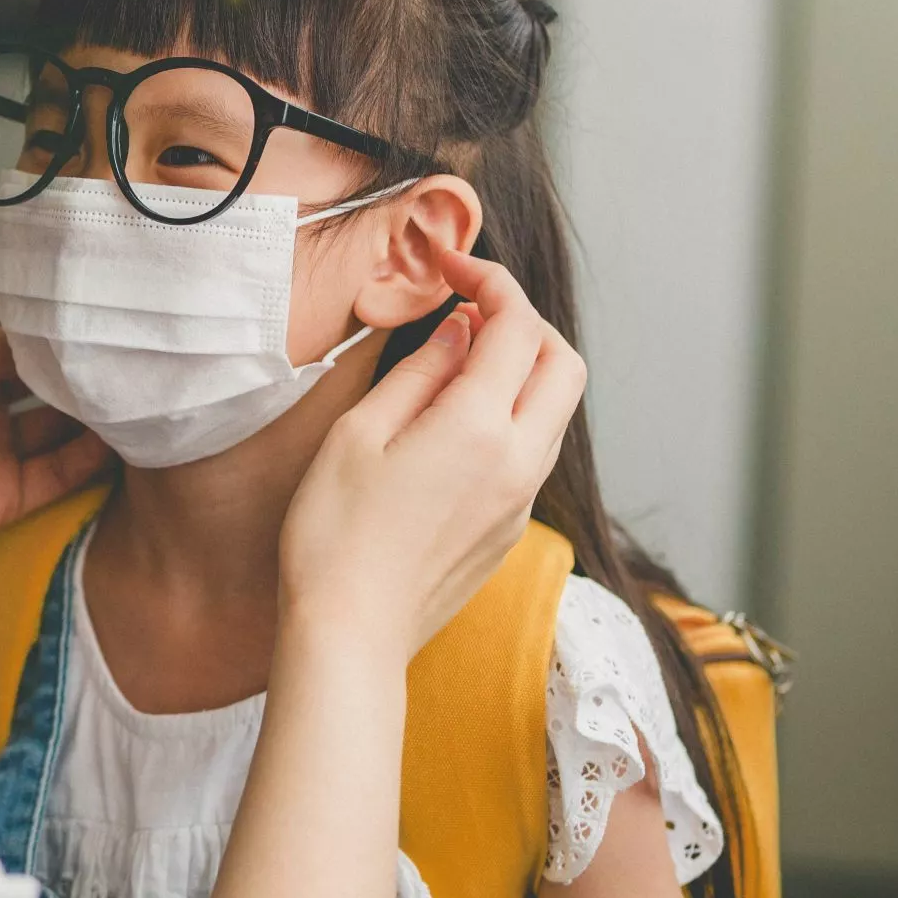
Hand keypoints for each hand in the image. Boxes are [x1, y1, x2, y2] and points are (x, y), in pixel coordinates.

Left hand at [0, 299, 110, 597]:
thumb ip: (9, 342)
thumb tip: (61, 329)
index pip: (15, 323)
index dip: (52, 315)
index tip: (100, 302)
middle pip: (46, 375)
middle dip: (83, 366)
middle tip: (132, 350)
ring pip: (60, 424)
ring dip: (95, 413)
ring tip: (140, 392)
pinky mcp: (4, 494)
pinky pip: (60, 474)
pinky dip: (92, 460)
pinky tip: (123, 440)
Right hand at [278, 248, 585, 660]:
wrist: (350, 632)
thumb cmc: (334, 533)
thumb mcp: (359, 433)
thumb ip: (420, 372)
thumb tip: (461, 330)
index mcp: (478, 427)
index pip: (515, 325)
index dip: (489, 280)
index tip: (450, 265)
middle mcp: (518, 460)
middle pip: (562, 362)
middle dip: (524, 321)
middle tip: (467, 308)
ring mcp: (522, 500)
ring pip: (556, 408)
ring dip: (523, 368)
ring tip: (458, 360)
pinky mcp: (512, 529)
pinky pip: (533, 450)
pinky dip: (512, 413)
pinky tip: (455, 421)